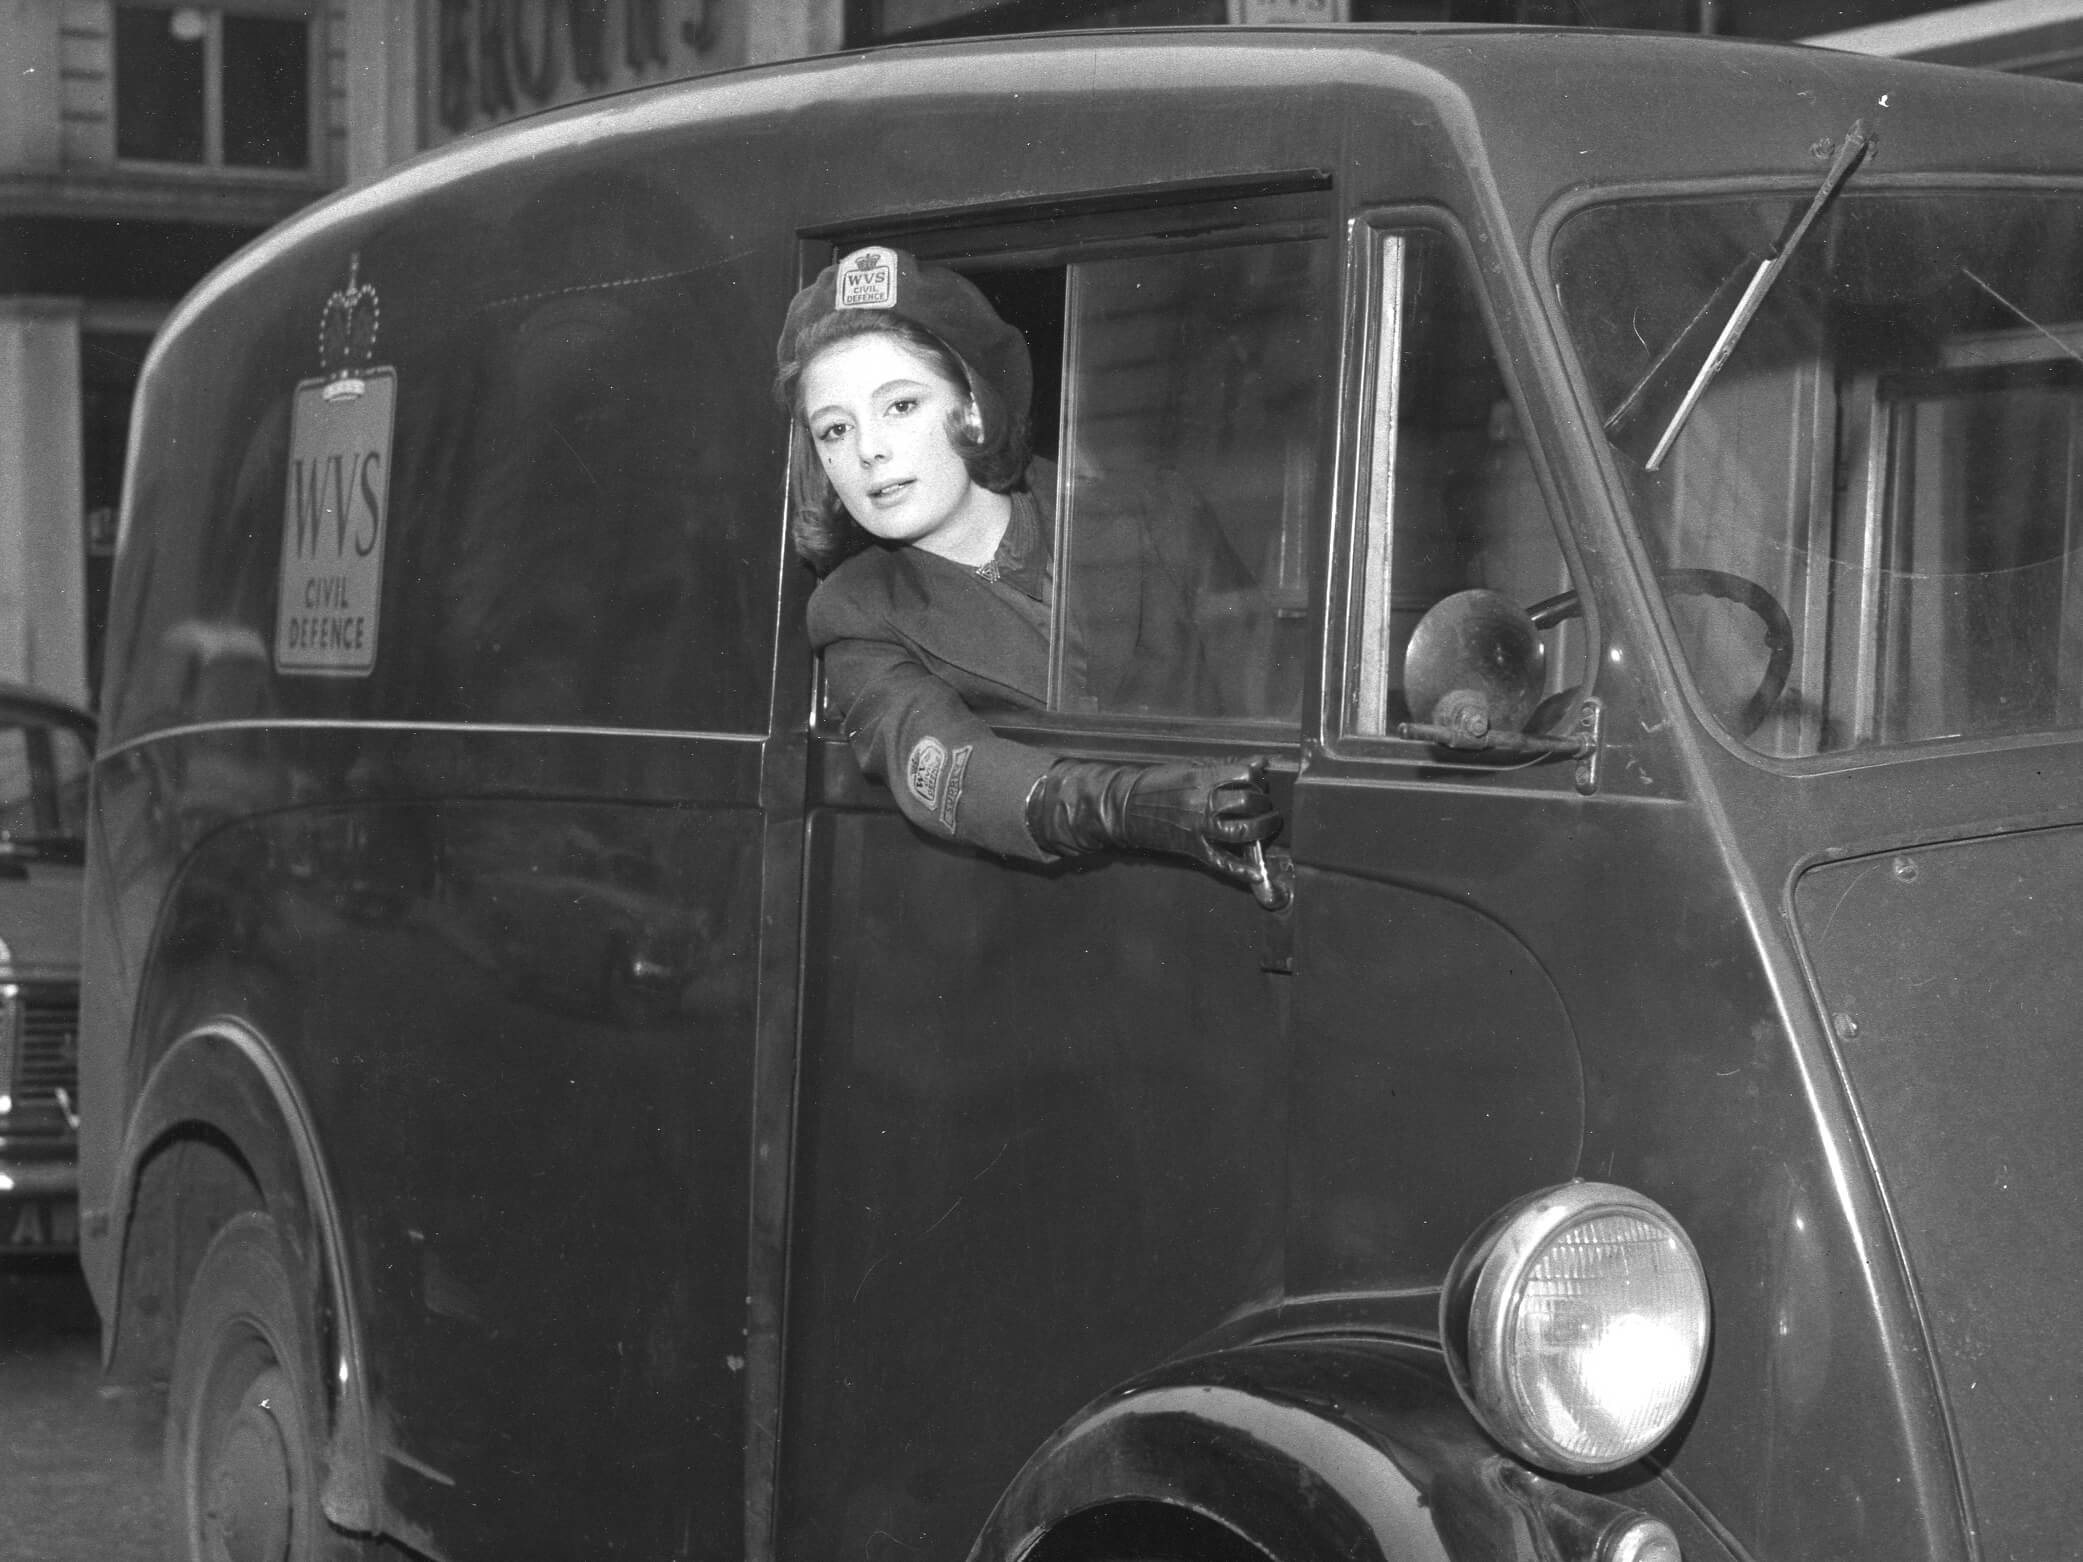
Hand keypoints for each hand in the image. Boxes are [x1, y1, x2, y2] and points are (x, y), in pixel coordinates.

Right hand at [1024, 757, 1282, 886]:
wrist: (1124, 808)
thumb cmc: (1155, 785)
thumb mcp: (1188, 768)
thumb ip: (1223, 767)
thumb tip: (1259, 762)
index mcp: (1201, 779)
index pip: (1244, 774)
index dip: (1256, 777)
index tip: (1258, 780)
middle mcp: (1203, 803)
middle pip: (1248, 801)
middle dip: (1263, 801)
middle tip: (1263, 802)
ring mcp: (1199, 828)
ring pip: (1243, 830)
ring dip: (1263, 827)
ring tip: (1269, 823)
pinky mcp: (1194, 849)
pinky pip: (1223, 862)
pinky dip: (1242, 870)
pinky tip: (1258, 872)